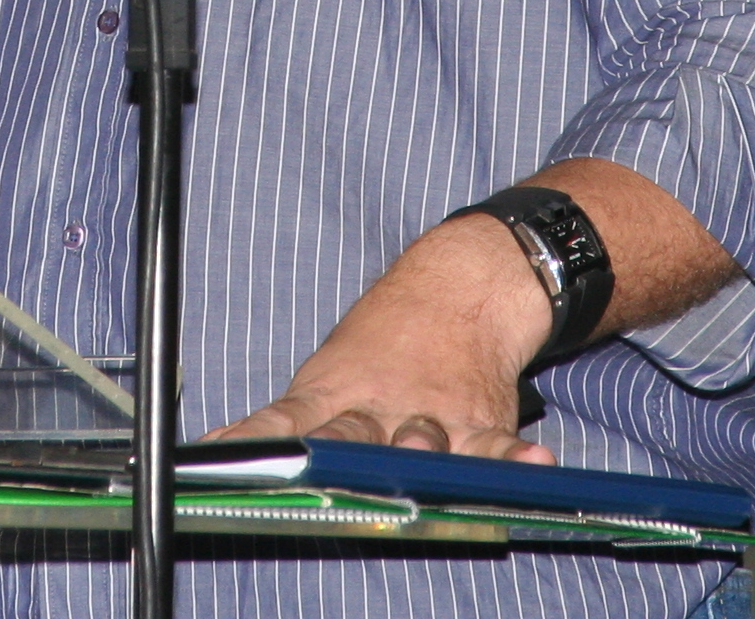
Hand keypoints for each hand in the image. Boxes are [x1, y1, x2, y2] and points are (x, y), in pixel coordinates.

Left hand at [212, 213, 557, 461]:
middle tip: (326, 464)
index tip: (231, 456)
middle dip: (339, 453)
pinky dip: (513, 460)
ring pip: (421, 441)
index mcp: (329, 394)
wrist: (458, 289)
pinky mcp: (482, 425)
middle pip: (352, 435)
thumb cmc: (382, 343)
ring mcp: (431, 416)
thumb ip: (293, 422)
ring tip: (418, 452)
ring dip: (416, 451)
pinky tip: (532, 464)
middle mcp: (378, 409)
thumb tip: (222, 451)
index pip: (282, 422)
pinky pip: (498, 449)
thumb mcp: (328, 374)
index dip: (259, 441)